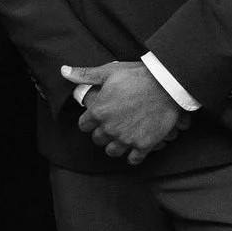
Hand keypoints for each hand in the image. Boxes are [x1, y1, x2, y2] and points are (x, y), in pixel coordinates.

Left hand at [64, 62, 184, 165]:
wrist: (167, 85)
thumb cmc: (138, 75)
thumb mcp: (109, 71)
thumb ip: (85, 74)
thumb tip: (64, 71)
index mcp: (99, 111)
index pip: (84, 125)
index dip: (89, 121)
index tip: (96, 118)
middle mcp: (110, 128)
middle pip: (98, 139)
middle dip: (102, 133)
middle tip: (111, 125)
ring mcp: (127, 139)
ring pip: (113, 151)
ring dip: (115, 145)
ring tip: (122, 137)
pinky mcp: (143, 145)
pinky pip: (133, 159)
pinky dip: (133, 156)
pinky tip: (135, 149)